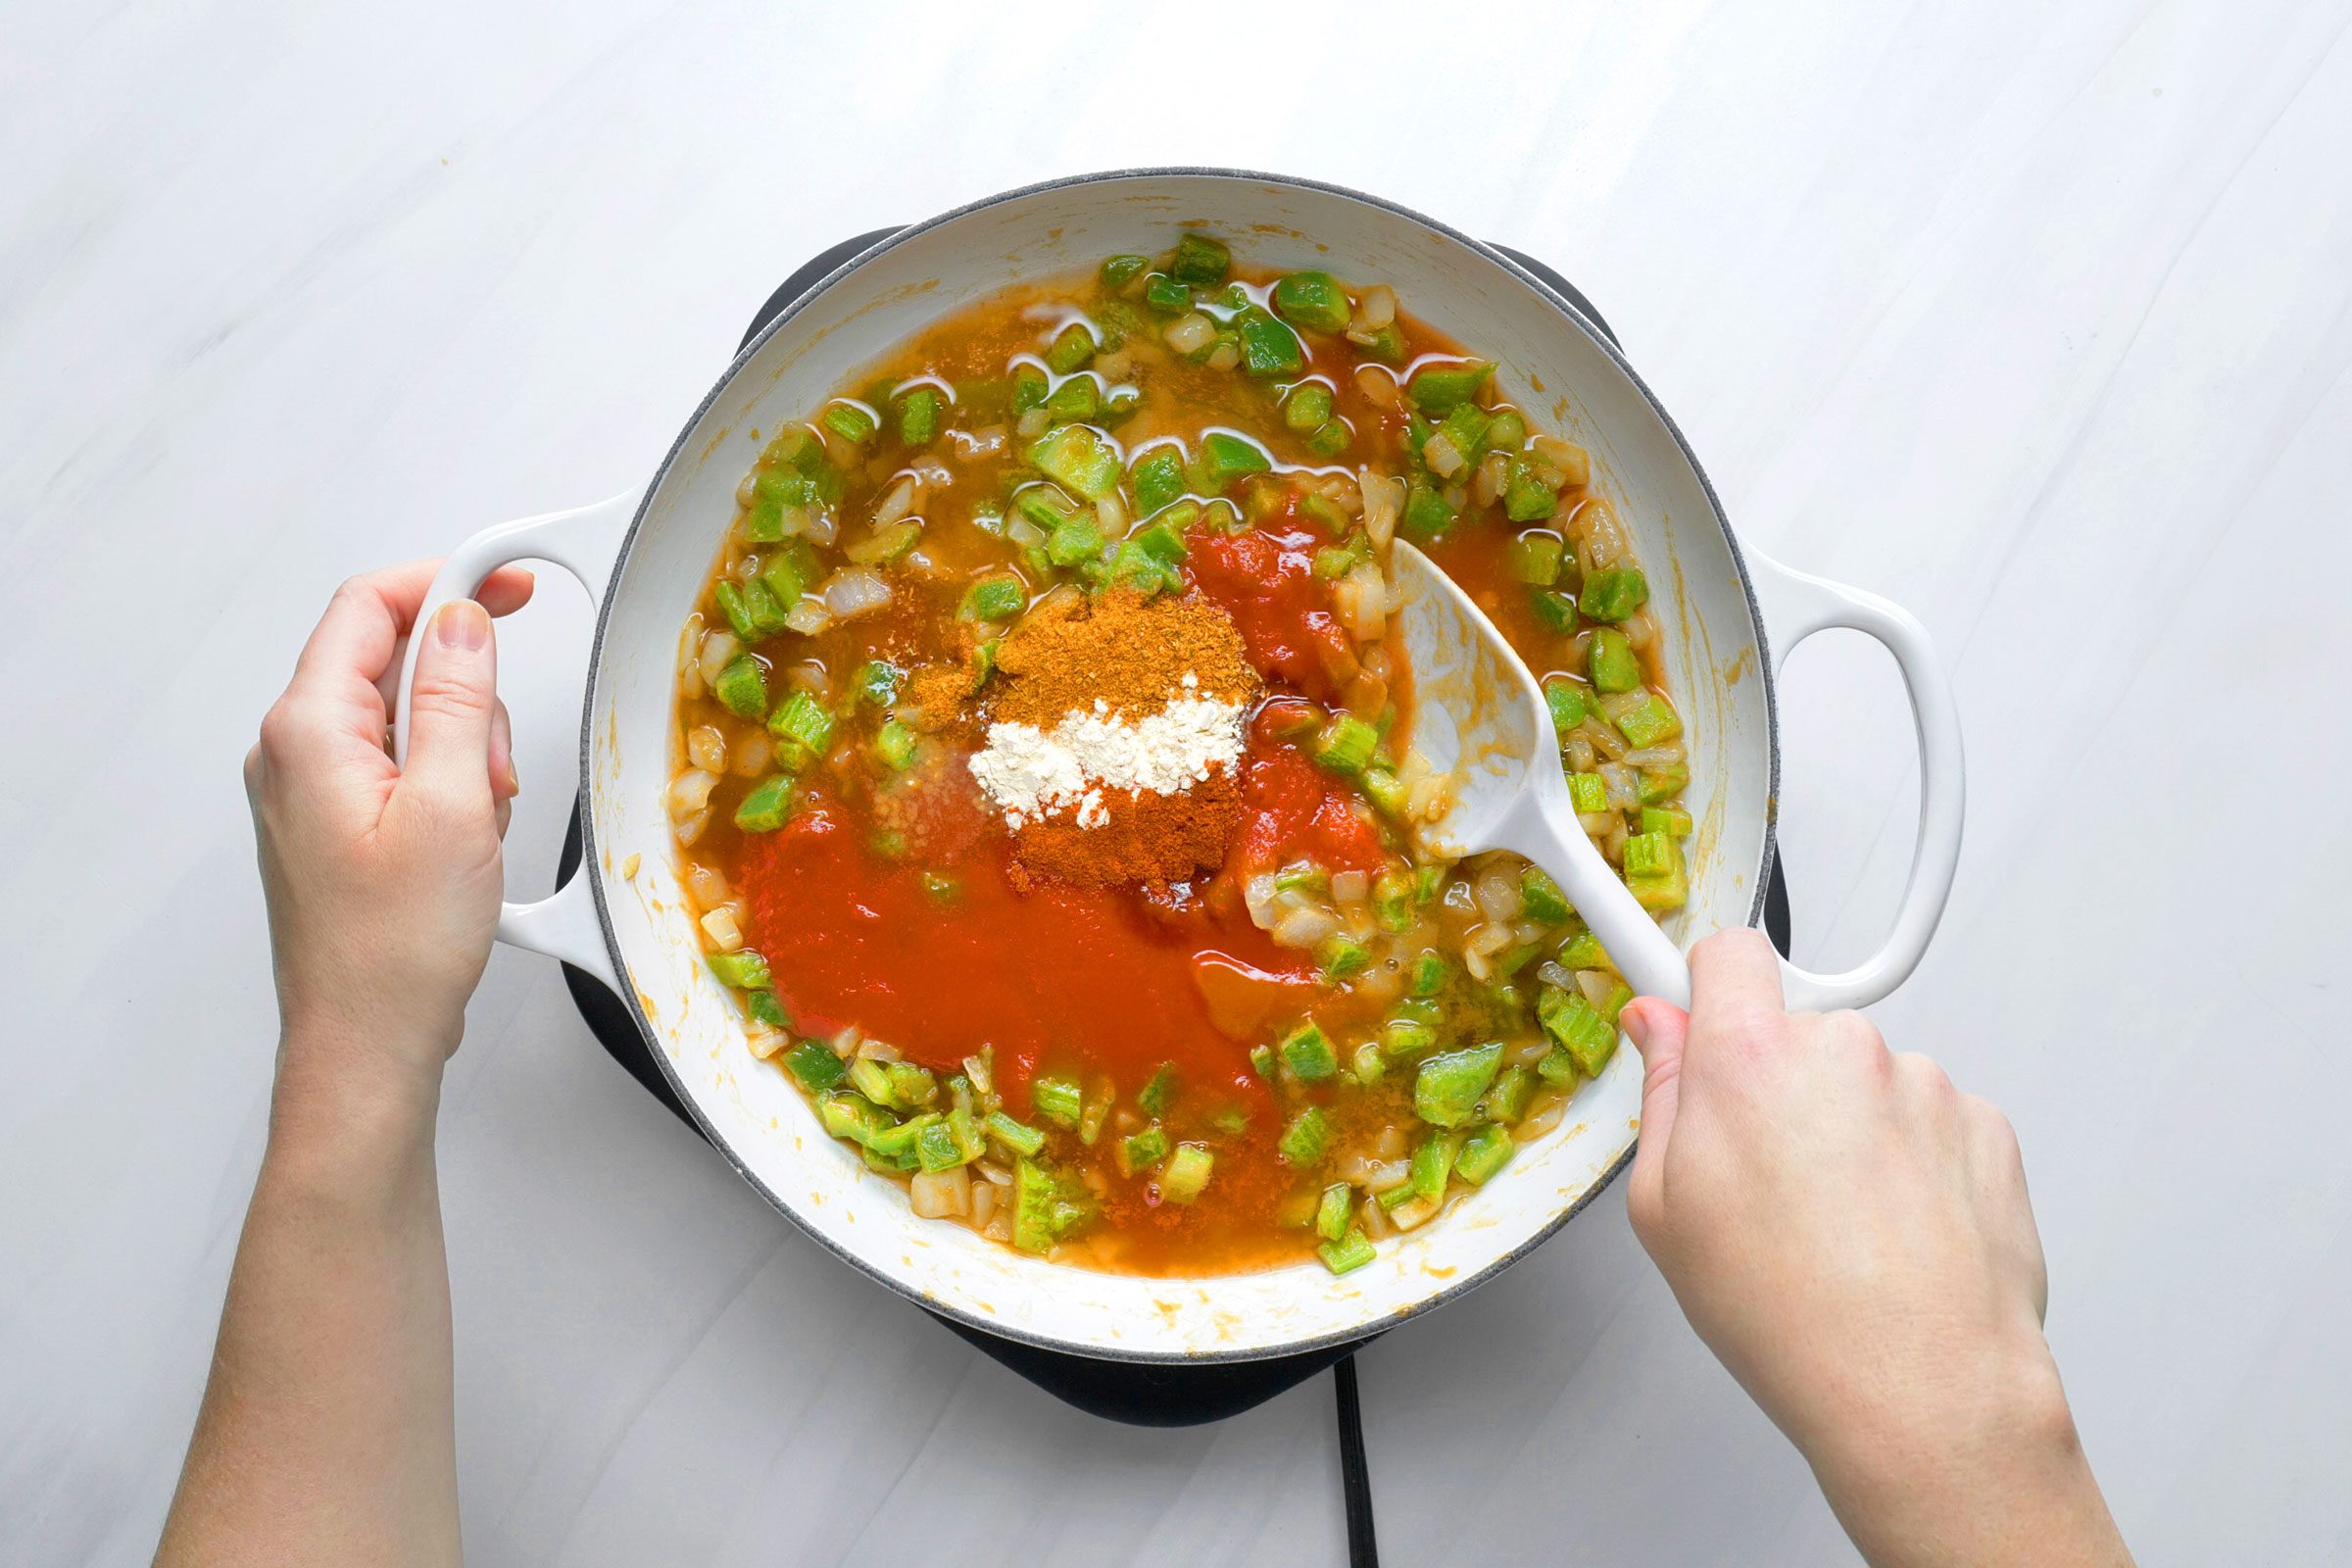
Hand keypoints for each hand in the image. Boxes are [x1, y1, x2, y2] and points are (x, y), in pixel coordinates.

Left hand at [245, 561, 534, 1122]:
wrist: (366, 1045)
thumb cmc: (396, 950)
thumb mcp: (452, 806)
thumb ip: (455, 699)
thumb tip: (462, 621)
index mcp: (309, 731)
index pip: (372, 606)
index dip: (449, 581)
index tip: (511, 584)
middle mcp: (293, 752)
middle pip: (393, 660)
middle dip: (466, 693)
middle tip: (498, 765)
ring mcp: (308, 790)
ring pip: (404, 718)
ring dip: (463, 749)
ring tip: (480, 821)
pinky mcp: (333, 825)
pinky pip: (400, 767)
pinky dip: (447, 787)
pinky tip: (466, 841)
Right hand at [1620, 930, 2128, 1566]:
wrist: (1923, 1388)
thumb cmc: (1792, 1317)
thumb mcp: (1664, 1213)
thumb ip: (1661, 1096)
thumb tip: (1658, 1033)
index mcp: (1749, 1059)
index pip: (1728, 954)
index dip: (1710, 987)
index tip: (1698, 1012)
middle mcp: (1843, 1051)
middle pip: (1798, 1031)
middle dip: (1780, 1084)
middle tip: (1768, 1176)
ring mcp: (1924, 1085)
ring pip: (1867, 1081)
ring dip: (1852, 1128)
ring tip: (1841, 1226)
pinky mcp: (1986, 1125)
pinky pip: (1931, 1119)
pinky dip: (1914, 1161)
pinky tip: (1893, 1233)